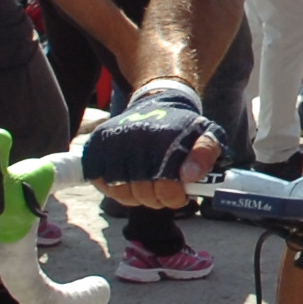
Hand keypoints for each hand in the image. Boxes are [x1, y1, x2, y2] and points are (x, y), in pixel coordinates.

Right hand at [83, 84, 224, 209]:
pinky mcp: (95, 147)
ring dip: (136, 197)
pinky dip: (115, 188)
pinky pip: (102, 183)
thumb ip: (206, 153)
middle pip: (142, 193)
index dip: (174, 197)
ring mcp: (112, 143)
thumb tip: (190, 175)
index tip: (180, 194)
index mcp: (164, 138)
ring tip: (147, 187)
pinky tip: (129, 180)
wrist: (155, 104)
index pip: (165, 186)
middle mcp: (135, 139)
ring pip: (121, 192)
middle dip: (157, 199)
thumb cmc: (183, 128)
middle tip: (164, 192)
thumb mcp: (207, 134)